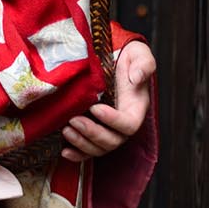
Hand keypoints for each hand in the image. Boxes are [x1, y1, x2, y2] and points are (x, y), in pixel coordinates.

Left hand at [60, 40, 155, 161]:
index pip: (128, 124)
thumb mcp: (137, 53)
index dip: (113, 121)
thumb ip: (143, 63)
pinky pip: (87, 150)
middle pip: (113, 140)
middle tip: (74, 120)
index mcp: (135, 108)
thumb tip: (137, 78)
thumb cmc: (123, 56)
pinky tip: (65, 152)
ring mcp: (106, 128)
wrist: (105, 57)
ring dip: (82, 144)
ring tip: (66, 130)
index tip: (95, 108)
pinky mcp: (91, 129)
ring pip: (99, 148)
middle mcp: (121, 122)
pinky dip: (77, 154)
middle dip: (93, 134)